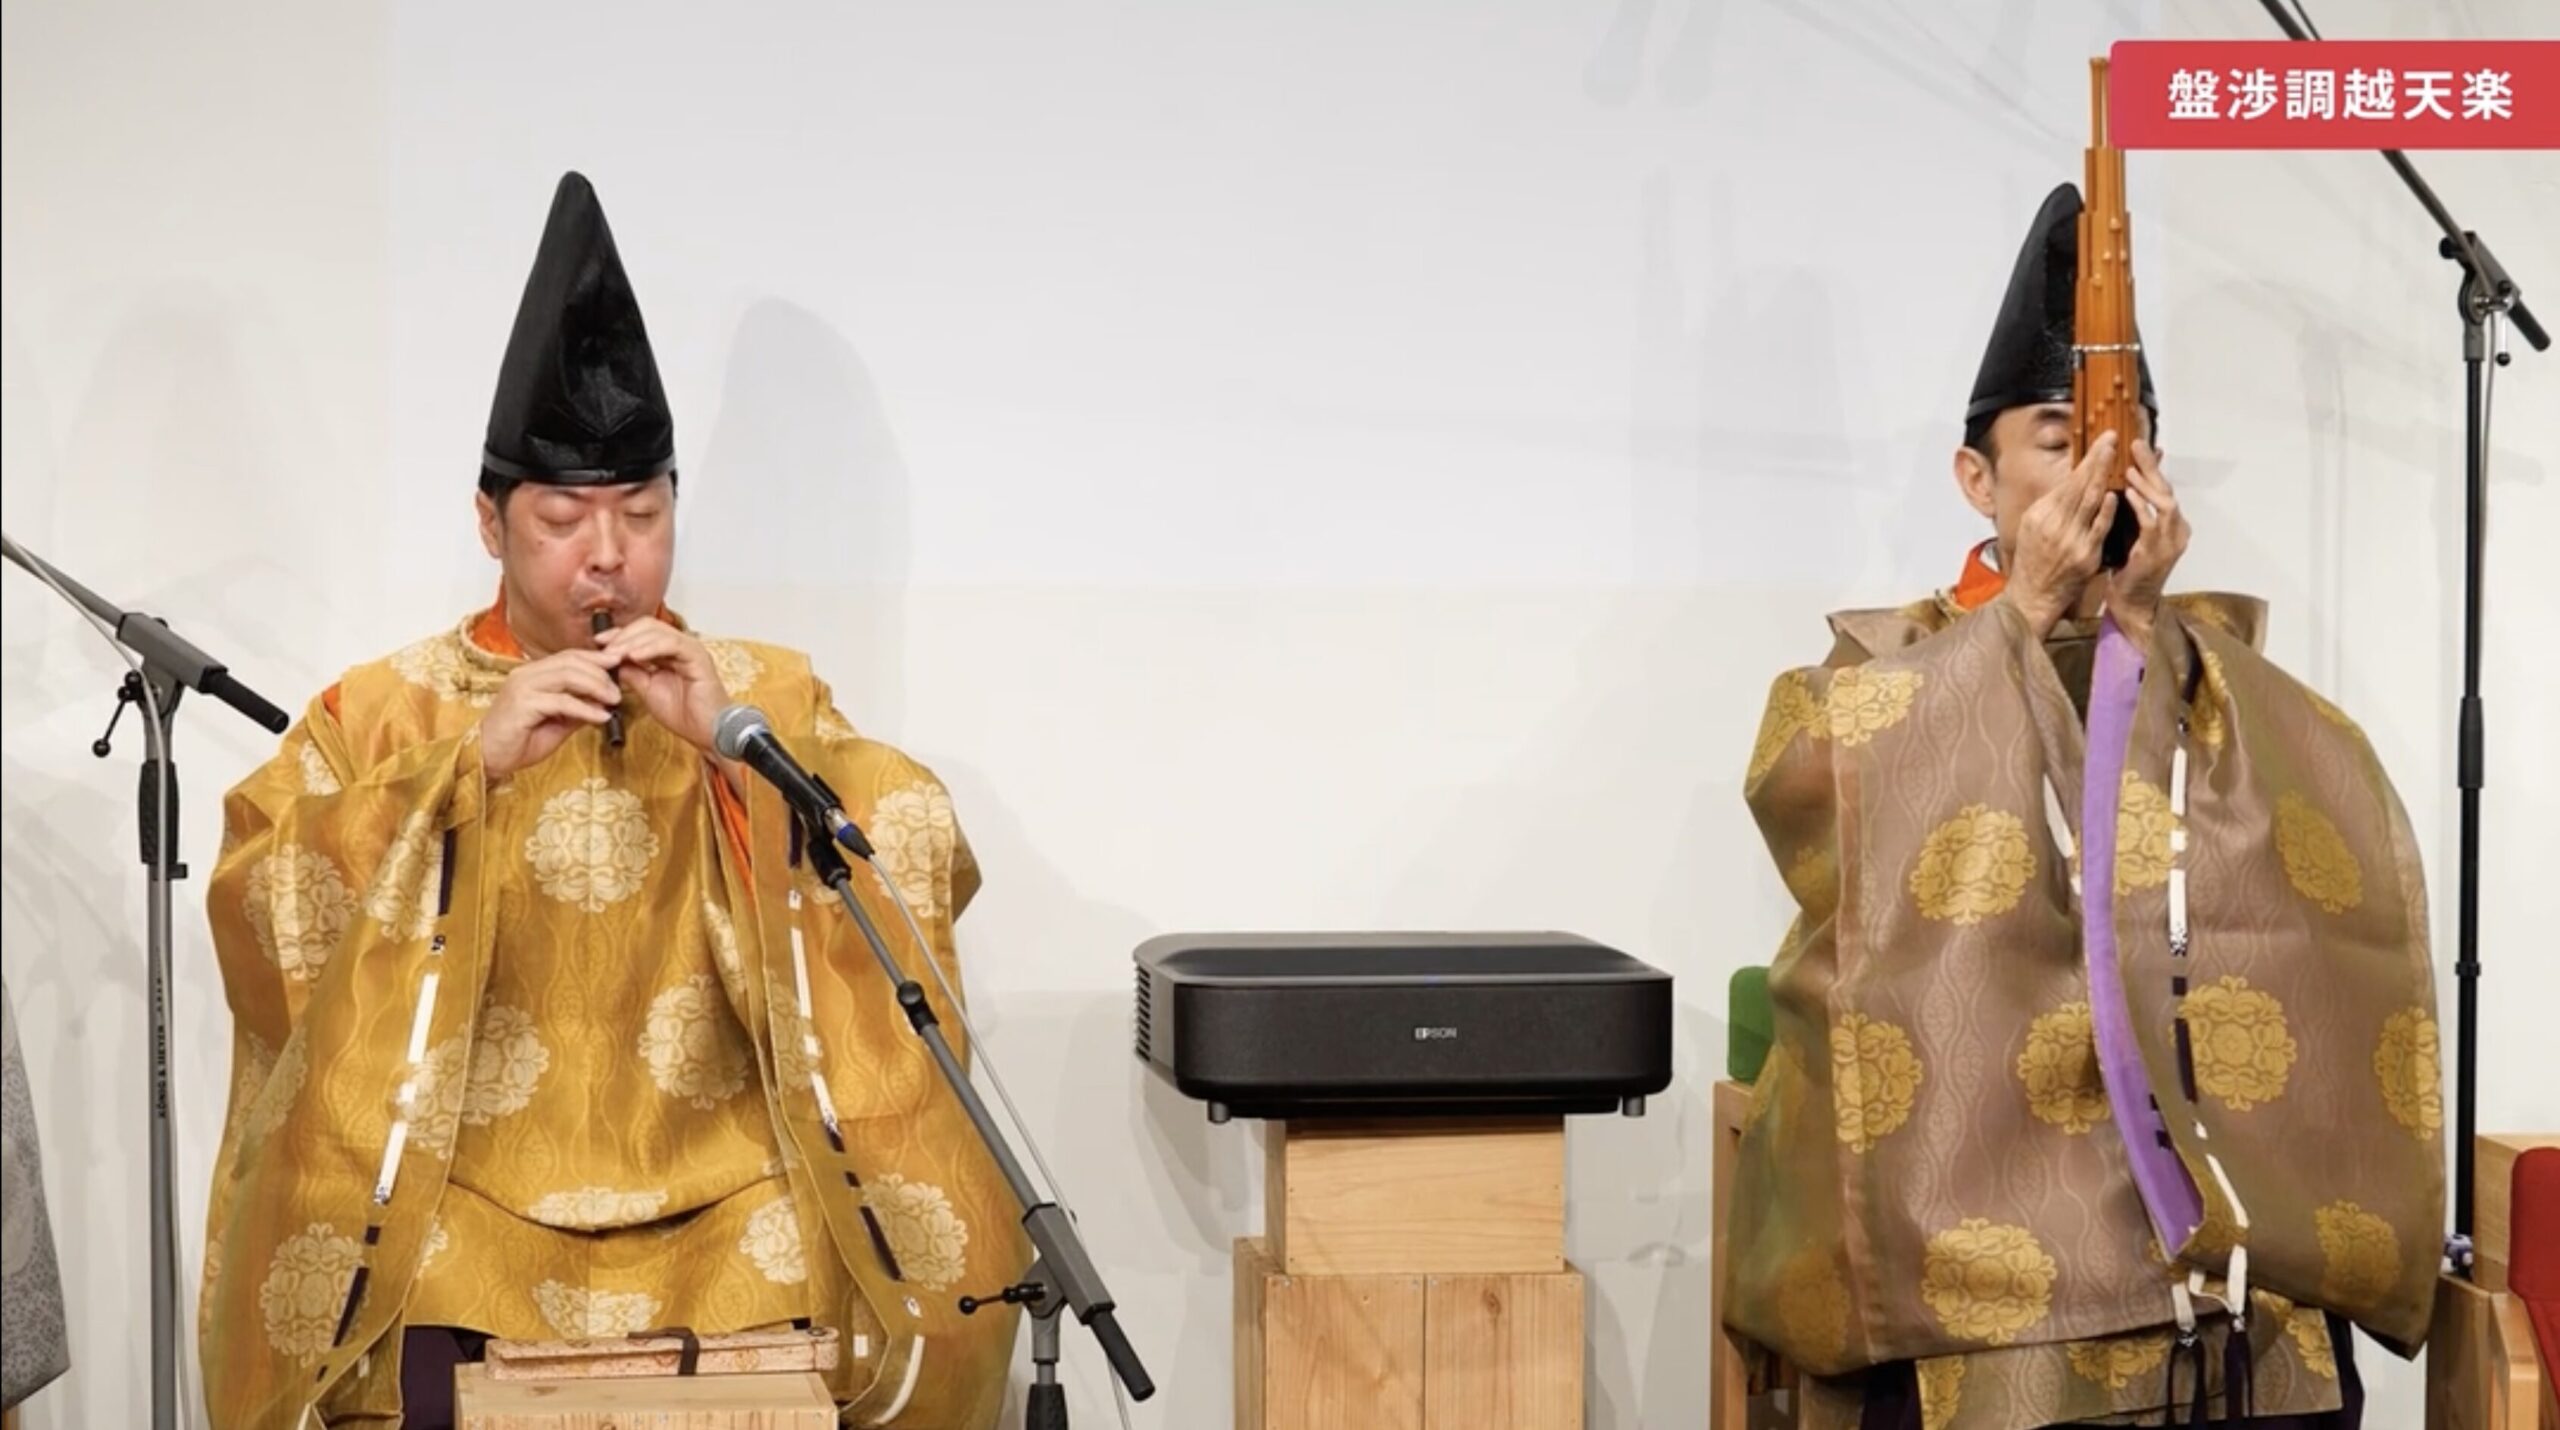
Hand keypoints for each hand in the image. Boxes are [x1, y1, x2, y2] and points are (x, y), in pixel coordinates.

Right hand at [480, 650, 622, 780]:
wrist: (489, 758)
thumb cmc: (520, 740)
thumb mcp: (558, 722)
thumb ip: (578, 708)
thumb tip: (605, 702)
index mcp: (533, 673)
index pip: (570, 656)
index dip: (596, 658)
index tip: (620, 664)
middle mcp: (526, 674)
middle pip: (571, 662)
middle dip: (601, 673)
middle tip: (619, 691)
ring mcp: (522, 686)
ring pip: (567, 676)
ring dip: (596, 687)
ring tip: (614, 701)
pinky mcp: (522, 704)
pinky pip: (561, 701)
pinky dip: (585, 708)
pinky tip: (601, 717)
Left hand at [593, 617, 731, 762]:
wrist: (707, 731)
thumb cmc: (684, 714)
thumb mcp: (648, 690)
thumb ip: (633, 673)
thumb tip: (613, 661)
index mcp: (669, 652)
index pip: (641, 632)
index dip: (619, 635)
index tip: (598, 644)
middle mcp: (680, 645)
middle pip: (647, 626)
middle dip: (622, 636)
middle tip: (604, 649)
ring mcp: (690, 649)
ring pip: (657, 631)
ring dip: (632, 641)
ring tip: (615, 653)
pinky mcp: (697, 656)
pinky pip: (671, 644)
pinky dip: (650, 647)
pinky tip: (634, 656)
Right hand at [2000, 431, 2119, 636]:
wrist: (2033, 595)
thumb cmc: (2034, 561)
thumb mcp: (2032, 527)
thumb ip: (2052, 505)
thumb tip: (2073, 481)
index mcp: (2039, 514)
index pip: (2067, 481)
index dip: (2086, 460)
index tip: (2101, 442)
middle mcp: (2053, 524)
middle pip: (2079, 486)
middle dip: (2097, 460)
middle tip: (2112, 439)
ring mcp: (2070, 540)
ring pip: (2090, 502)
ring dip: (2104, 477)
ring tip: (2116, 457)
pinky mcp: (2085, 555)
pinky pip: (2099, 528)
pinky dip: (2107, 510)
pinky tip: (2116, 494)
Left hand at [2104, 439, 2190, 647]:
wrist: (2132, 603)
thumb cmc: (2128, 568)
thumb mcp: (2132, 532)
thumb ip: (2135, 508)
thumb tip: (2127, 481)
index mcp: (2173, 525)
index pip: (2164, 487)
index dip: (2152, 466)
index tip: (2137, 445)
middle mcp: (2177, 531)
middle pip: (2167, 489)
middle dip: (2152, 466)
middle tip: (2136, 444)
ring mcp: (2170, 542)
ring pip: (2166, 503)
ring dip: (2148, 483)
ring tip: (2131, 466)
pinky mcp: (2157, 553)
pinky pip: (2151, 524)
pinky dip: (2141, 506)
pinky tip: (2128, 493)